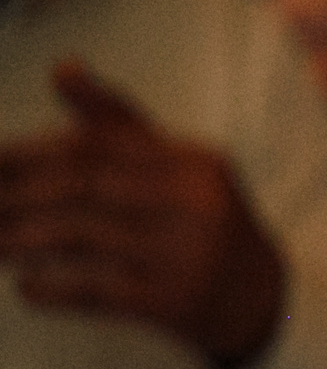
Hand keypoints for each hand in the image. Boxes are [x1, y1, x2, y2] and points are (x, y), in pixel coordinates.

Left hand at [0, 60, 285, 368]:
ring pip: (81, 236)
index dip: (34, 153)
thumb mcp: (174, 168)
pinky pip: (97, 290)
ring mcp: (186, 254)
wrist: (260, 298)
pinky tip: (26, 286)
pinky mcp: (174, 301)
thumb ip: (117, 124)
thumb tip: (63, 67)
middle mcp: (195, 202)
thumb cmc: (202, 223)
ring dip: (21, 239)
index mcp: (194, 162)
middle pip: (84, 188)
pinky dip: (54, 288)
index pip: (98, 146)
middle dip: (18, 195)